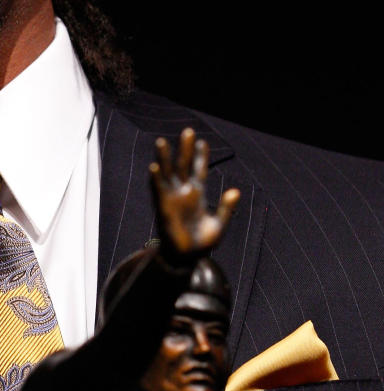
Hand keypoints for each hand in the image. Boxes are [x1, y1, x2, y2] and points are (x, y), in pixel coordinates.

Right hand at [149, 128, 239, 263]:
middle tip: (188, 131)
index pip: (200, 170)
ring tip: (162, 141)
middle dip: (186, 149)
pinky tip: (154, 167)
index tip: (203, 141)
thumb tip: (235, 191)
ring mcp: (172, 198)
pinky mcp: (163, 207)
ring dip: (165, 158)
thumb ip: (226, 208)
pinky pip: (158, 190)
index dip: (202, 156)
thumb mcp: (219, 225)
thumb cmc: (201, 243)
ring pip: (168, 174)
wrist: (186, 259)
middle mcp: (184, 193)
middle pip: (184, 166)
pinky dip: (155, 179)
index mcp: (198, 195)